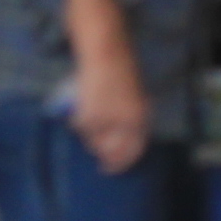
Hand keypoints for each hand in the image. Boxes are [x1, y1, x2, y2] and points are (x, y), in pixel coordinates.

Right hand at [71, 42, 150, 173]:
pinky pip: (82, 127)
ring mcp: (106, 119)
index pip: (134, 150)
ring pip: (94, 141)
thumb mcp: (136, 97)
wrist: (108, 54)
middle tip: (101, 163)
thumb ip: (132, 118)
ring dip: (92, 137)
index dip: (124, 162)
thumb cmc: (123, 71)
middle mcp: (125, 123)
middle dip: (107, 159)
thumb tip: (122, 140)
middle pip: (113, 152)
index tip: (113, 166)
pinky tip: (82, 111)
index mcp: (140, 118)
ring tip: (92, 123)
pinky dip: (80, 122)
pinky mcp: (89, 114)